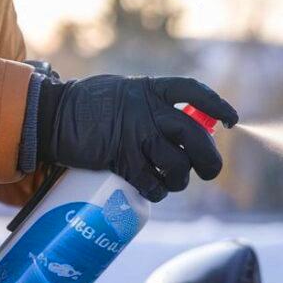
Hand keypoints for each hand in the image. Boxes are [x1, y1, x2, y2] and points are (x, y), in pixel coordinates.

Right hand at [36, 75, 237, 201]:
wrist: (51, 116)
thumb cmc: (89, 105)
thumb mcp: (125, 93)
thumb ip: (152, 105)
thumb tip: (182, 130)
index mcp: (151, 90)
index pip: (194, 92)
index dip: (217, 105)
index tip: (232, 120)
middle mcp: (148, 111)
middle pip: (196, 137)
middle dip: (210, 160)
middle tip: (208, 170)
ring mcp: (135, 136)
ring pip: (178, 166)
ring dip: (180, 181)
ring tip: (170, 181)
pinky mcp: (122, 160)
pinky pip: (153, 184)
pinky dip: (157, 192)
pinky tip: (152, 189)